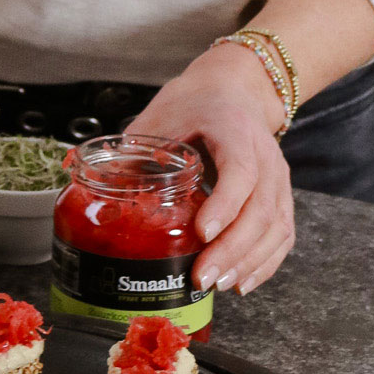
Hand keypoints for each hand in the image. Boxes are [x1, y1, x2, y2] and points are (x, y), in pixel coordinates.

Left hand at [134, 41, 293, 295]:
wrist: (234, 89)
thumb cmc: (195, 102)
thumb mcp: (159, 115)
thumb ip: (132, 150)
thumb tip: (90, 184)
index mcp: (234, 129)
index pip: (241, 170)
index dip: (225, 204)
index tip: (202, 232)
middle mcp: (265, 154)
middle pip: (261, 207)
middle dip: (232, 249)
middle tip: (201, 276)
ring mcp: (278, 177)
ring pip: (276, 226)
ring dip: (249, 261)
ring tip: (216, 284)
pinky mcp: (281, 195)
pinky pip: (282, 235)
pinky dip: (264, 263)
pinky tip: (241, 282)